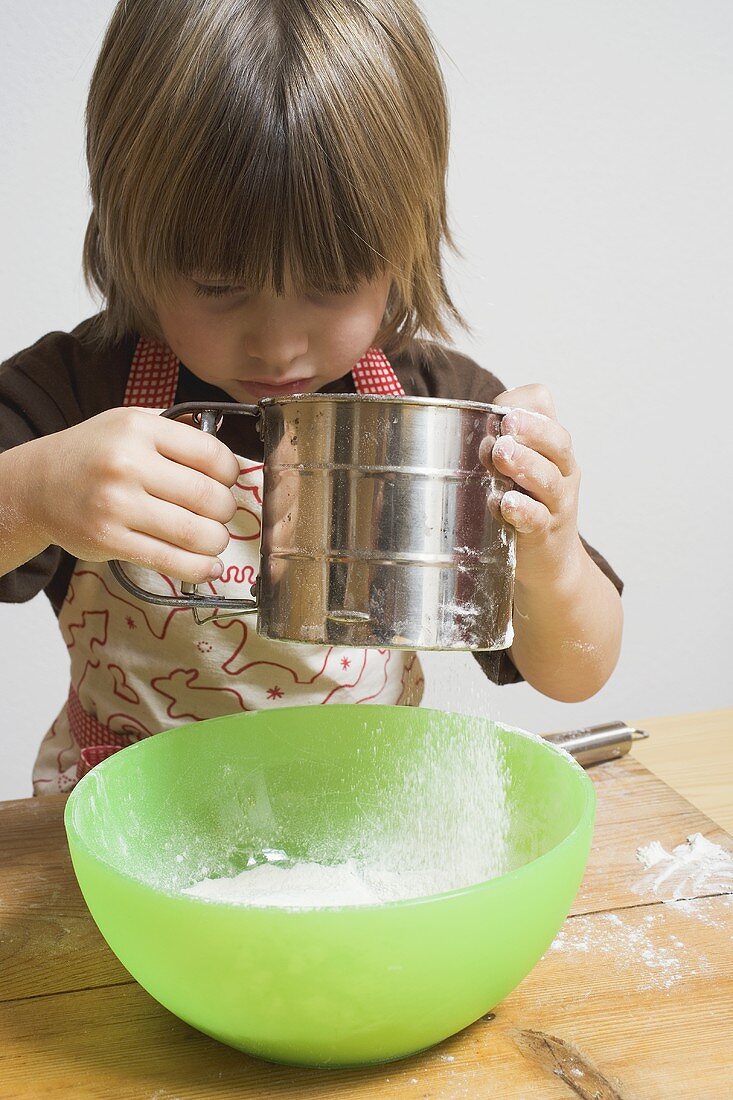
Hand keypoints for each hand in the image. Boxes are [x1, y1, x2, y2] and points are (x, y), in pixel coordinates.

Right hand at [32, 407, 239, 582]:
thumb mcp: (129, 423)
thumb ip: (176, 431)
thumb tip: (228, 457)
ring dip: (216, 542)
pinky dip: (199, 569)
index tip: (227, 482)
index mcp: (139, 429)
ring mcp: (116, 505)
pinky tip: (208, 567)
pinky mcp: (109, 540)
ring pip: (195, 533)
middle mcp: (127, 464)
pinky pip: (170, 561)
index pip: (211, 454)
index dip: (231, 473)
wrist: (38, 485)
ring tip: (212, 539)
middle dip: (225, 511)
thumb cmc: (94, 455)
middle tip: (219, 514)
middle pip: (208, 497)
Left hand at [480, 385, 581, 581]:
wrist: (550, 562)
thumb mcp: (516, 469)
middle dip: (531, 430)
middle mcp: (562, 470)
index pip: (547, 411)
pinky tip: (507, 503)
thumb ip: (494, 444)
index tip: (503, 409)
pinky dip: (523, 510)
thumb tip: (454, 420)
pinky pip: (538, 518)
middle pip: (557, 442)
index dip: (525, 404)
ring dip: (524, 464)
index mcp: (552, 447)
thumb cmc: (525, 504)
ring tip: (501, 455)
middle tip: (505, 427)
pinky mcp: (545, 533)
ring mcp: (557, 503)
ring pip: (549, 479)